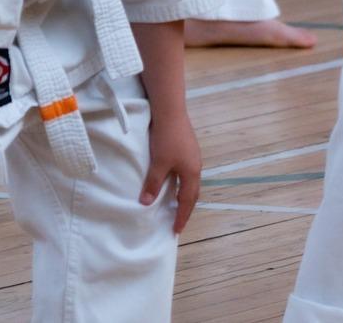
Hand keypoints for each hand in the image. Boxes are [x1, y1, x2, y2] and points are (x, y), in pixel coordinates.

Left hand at [141, 110, 202, 233]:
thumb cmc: (166, 139)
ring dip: (184, 194)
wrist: (170, 111)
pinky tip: (172, 180)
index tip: (176, 230)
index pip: (188, 201)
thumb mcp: (158, 164)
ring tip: (174, 204)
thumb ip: (153, 184)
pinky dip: (181, 182)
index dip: (182, 216)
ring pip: (190, 181)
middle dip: (185, 208)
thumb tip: (146, 203)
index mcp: (191, 173)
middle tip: (177, 221)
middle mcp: (196, 166)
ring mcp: (193, 155)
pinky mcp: (187, 147)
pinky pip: (186, 172)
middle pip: (193, 192)